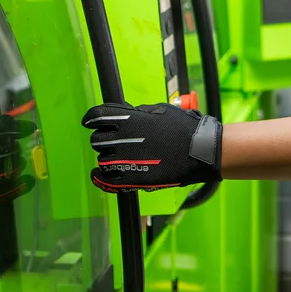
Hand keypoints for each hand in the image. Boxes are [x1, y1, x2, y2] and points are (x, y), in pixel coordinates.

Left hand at [82, 102, 221, 192]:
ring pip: (102, 160)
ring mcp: (127, 160)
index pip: (97, 116)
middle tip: (112, 140)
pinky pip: (107, 180)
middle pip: (96, 140)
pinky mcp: (134, 179)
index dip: (91, 118)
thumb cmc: (184, 127)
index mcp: (129, 119)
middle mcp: (124, 139)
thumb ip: (138, 114)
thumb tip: (126, 115)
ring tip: (118, 156)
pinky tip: (98, 174)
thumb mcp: (159, 110)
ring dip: (107, 157)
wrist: (201, 149)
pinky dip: (100, 178)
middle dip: (102, 138)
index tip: (90, 121)